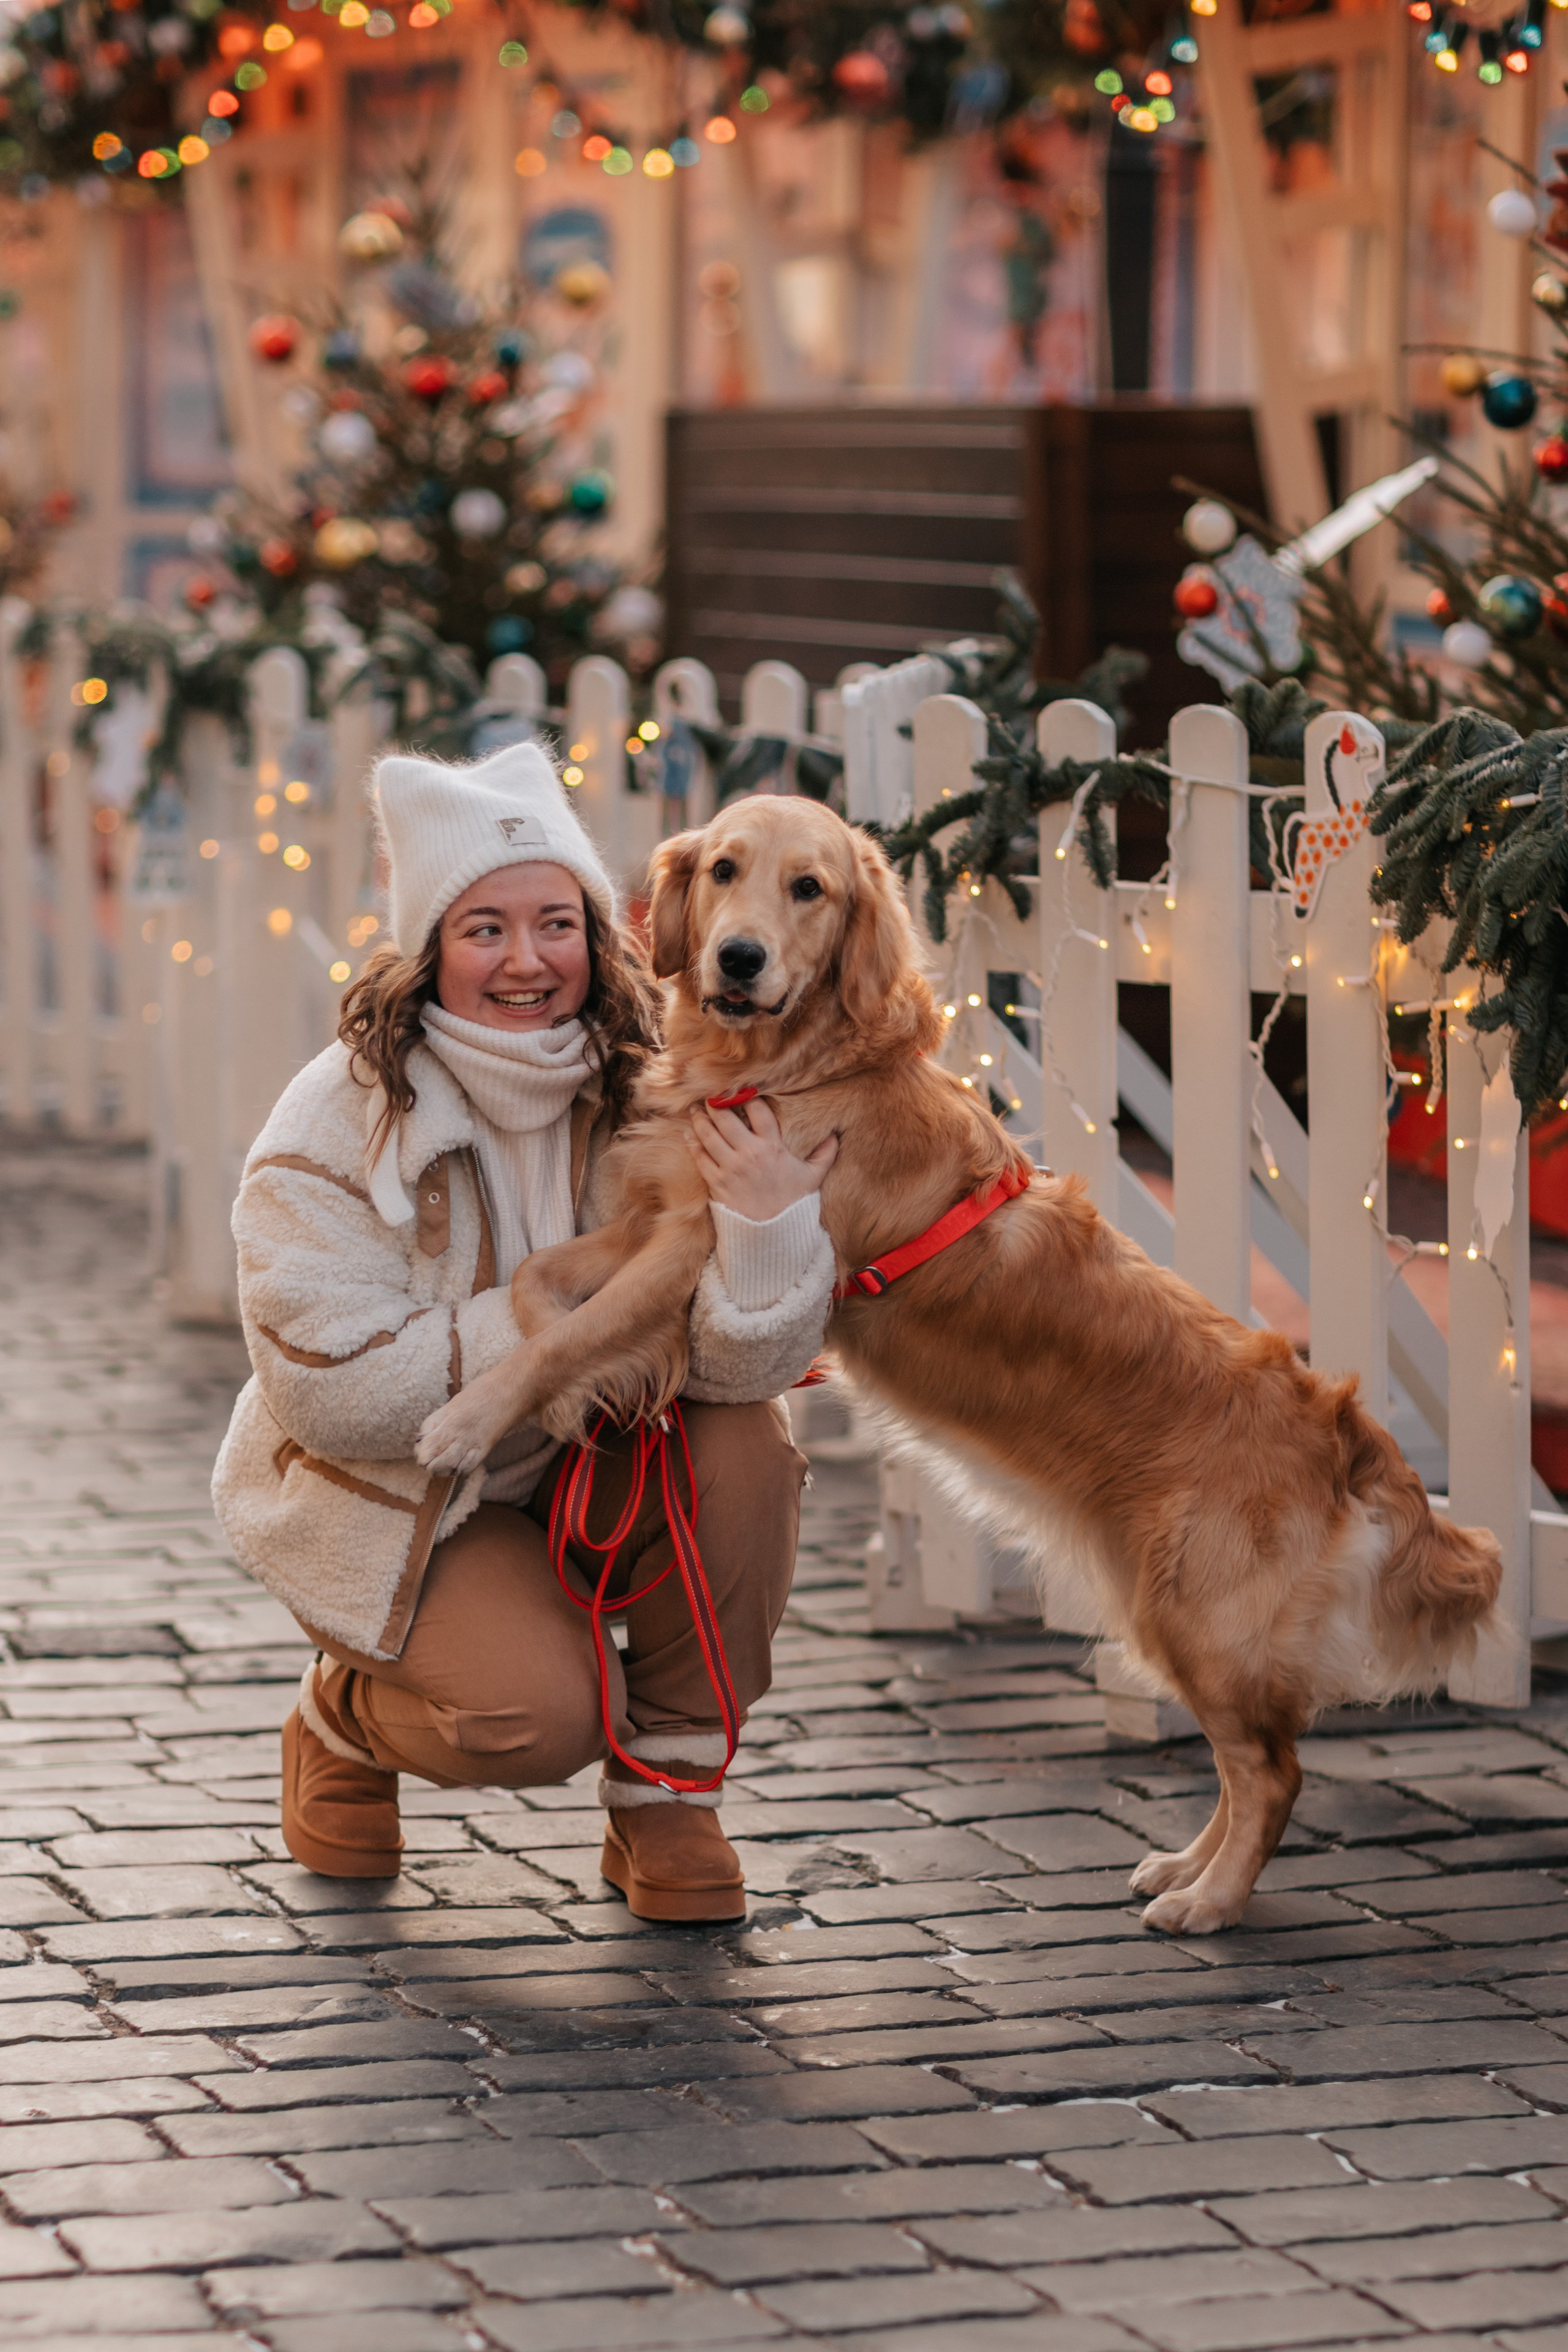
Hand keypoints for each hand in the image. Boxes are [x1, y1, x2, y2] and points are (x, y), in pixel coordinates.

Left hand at [687, 1097, 837, 1221]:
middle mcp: (749, 1153)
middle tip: (711, 1096)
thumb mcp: (813, 1177)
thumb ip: (824, 1153)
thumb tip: (835, 1135)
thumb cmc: (793, 1203)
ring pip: (708, 1134)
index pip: (757, 1110)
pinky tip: (689, 1132)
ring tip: (696, 1110)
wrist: (774, 1234)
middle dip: (716, 1103)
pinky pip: (699, 1156)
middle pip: (726, 1117)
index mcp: (773, 1147)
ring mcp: (730, 1168)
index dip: (747, 1095)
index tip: (741, 1090)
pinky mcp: (716, 1183)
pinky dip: (692, 1141)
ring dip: (700, 1118)